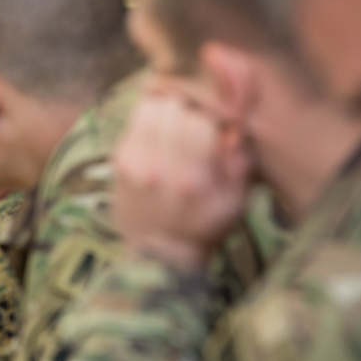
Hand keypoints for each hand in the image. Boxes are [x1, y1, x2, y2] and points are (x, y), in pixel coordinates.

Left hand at [111, 96, 251, 268]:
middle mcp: (161, 168)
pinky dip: (148, 120)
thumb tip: (235, 126)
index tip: (215, 122)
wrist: (159, 254)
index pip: (200, 120)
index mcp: (194, 178)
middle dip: (188, 106)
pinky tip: (159, 132)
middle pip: (172, 107)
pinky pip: (134, 122)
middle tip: (195, 117)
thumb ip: (241, 162)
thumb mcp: (236, 201)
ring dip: (166, 108)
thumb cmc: (204, 225)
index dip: (211, 113)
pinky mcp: (119, 163)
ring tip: (177, 120)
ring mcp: (135, 164)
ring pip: (149, 108)